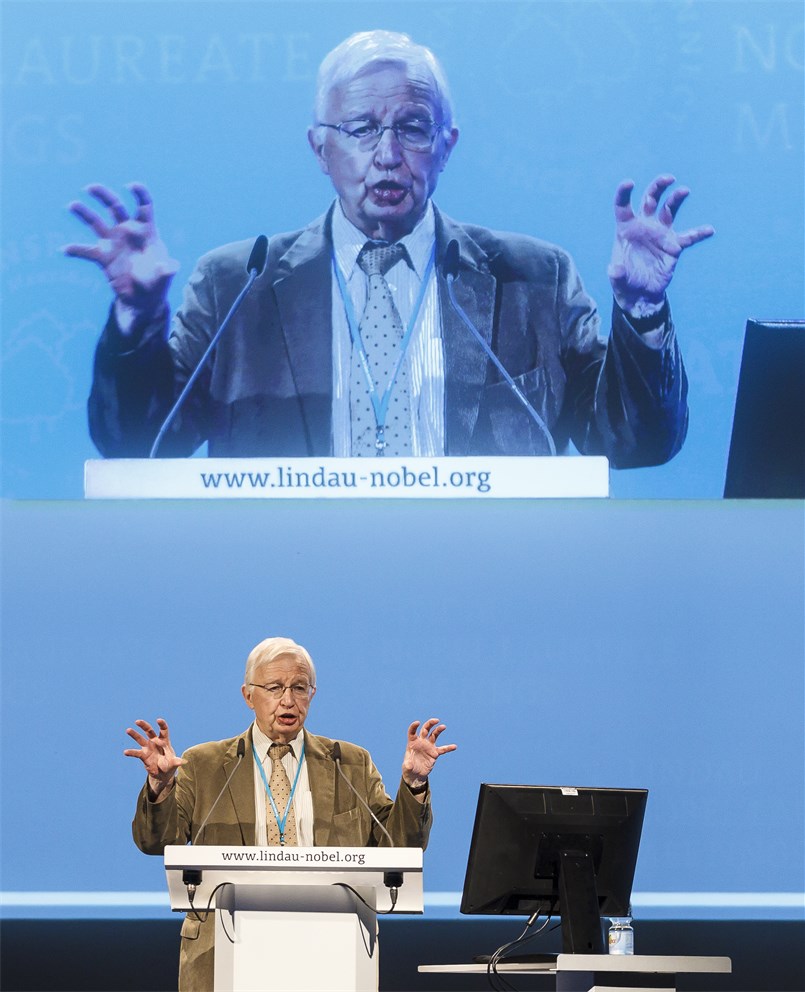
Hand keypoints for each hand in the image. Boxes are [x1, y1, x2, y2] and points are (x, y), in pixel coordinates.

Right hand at [64, 183, 178, 328]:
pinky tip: (65, 250)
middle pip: (115, 206)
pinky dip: (75, 250)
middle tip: (90, 188)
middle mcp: (127, 232)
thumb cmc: (156, 283)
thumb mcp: (164, 278)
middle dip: (104, 195)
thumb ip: (167, 271)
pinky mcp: (103, 257)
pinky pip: (86, 251)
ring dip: (84, 213)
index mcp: (146, 231)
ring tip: (72, 205)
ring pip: (96, 222)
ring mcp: (114, 243)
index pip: (144, 206)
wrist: (143, 300)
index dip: (139, 194)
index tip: (131, 185)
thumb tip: (170, 267)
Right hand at [124, 718, 184, 796]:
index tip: (158, 720)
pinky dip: (131, 752)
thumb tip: (184, 762)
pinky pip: (136, 752)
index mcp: (164, 741)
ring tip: (128, 730)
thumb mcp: (173, 763)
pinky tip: (125, 752)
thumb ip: (176, 761)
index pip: (163, 730)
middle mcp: (155, 742)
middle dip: (144, 725)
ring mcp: (148, 748)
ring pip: (140, 739)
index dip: (161, 724)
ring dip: (134, 734)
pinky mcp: (143, 755)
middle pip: (149, 731)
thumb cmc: (169, 765)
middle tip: (137, 721)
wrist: (162, 774)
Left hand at [402, 718, 456, 787]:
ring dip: (438, 730)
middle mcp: (421, 742)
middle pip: (425, 729)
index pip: (412, 732)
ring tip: (443, 726)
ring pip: (434, 735)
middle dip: (430, 724)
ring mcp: (428, 746)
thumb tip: (409, 765)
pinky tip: (454, 746)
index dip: (414, 726)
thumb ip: (408, 765)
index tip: (417, 722)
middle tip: (436, 720)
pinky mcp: (434, 753)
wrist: (416, 775)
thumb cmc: (409, 768)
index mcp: (412, 742)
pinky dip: (448, 748)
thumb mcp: (407, 767)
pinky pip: (442, 749)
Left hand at [607, 175, 713, 316]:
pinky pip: (688, 237)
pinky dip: (698, 233)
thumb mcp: (617, 280)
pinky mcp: (674, 246)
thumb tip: (616, 269)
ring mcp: (660, 234)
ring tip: (684, 191)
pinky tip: (709, 230)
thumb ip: (616, 273)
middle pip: (651, 200)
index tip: (629, 183)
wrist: (640, 296)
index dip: (624, 193)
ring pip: (669, 210)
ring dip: (676, 199)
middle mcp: (644, 226)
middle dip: (658, 187)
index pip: (623, 206)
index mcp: (626, 229)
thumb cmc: (625, 282)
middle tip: (668, 178)